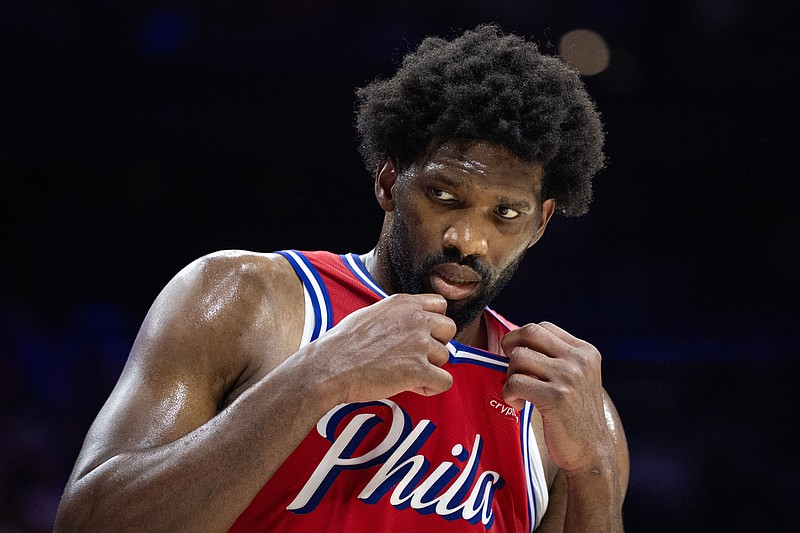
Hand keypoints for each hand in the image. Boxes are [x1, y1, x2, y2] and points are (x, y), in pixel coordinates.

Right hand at [309, 293, 455, 404]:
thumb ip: (396, 314)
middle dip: (436, 344)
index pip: (440, 304)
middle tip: (417, 356)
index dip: (434, 323)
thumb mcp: (371, 313)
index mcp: (404, 303)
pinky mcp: (418, 369)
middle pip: (449, 329)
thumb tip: (407, 323)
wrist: (330, 366)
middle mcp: (415, 319)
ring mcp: (419, 344)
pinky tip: (414, 387)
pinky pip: (444, 381)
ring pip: (445, 357)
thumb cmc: (343, 344)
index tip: (422, 335)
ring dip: (430, 367)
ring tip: (406, 374)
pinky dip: (432, 387)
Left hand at [501, 322, 613, 474]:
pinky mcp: (555, 397)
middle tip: (508, 368)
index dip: (522, 338)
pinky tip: (519, 405)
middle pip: (529, 333)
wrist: (590, 451)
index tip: (516, 356)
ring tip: (518, 393)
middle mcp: (579, 360)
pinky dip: (509, 393)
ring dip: (510, 375)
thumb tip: (514, 342)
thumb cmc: (574, 414)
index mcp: (585, 352)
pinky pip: (515, 382)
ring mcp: (568, 377)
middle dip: (509, 346)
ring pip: (518, 357)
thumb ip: (555, 357)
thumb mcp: (576, 377)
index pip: (543, 327)